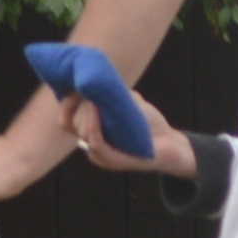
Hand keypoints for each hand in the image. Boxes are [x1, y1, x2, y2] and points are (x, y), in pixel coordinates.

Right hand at [65, 97, 187, 177]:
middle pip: (73, 123)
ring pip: (82, 131)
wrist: (171, 143)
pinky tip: (96, 110)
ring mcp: (102, 156)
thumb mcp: (125, 103)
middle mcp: (92, 147)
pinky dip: (93, 125)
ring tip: (98, 99)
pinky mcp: (114, 161)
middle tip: (94, 92)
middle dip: (80, 103)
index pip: (66, 121)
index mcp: (91, 134)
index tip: (76, 86)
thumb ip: (110, 94)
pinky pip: (96, 143)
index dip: (67, 103)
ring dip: (88, 111)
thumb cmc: (147, 124)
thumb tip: (96, 76)